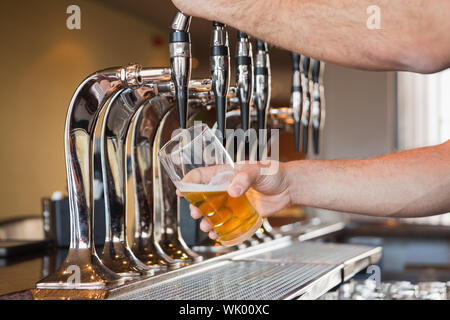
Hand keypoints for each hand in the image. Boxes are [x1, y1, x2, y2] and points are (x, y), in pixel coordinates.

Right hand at [177, 161, 291, 239]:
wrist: (289, 187)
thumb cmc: (273, 172)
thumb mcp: (257, 170)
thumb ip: (244, 178)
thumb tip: (232, 191)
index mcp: (226, 173)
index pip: (202, 175)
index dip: (189, 182)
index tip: (180, 191)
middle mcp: (227, 187)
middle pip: (204, 197)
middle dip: (196, 206)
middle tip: (196, 214)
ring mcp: (233, 201)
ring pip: (213, 212)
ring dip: (207, 220)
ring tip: (206, 227)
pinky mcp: (242, 213)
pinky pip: (227, 222)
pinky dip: (220, 229)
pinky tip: (217, 234)